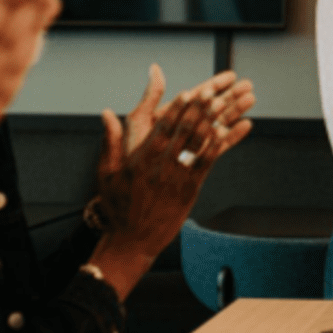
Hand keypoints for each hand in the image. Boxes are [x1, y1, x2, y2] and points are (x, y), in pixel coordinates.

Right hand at [87, 73, 255, 298]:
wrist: (132, 241)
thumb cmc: (118, 207)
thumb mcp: (106, 173)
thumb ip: (110, 141)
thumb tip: (108, 113)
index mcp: (140, 159)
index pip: (161, 127)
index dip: (177, 109)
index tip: (188, 92)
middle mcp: (160, 166)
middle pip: (183, 131)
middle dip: (198, 109)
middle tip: (212, 91)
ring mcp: (176, 178)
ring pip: (197, 145)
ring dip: (211, 122)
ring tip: (224, 105)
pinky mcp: (189, 190)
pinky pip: (206, 164)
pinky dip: (216, 146)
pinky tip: (227, 132)